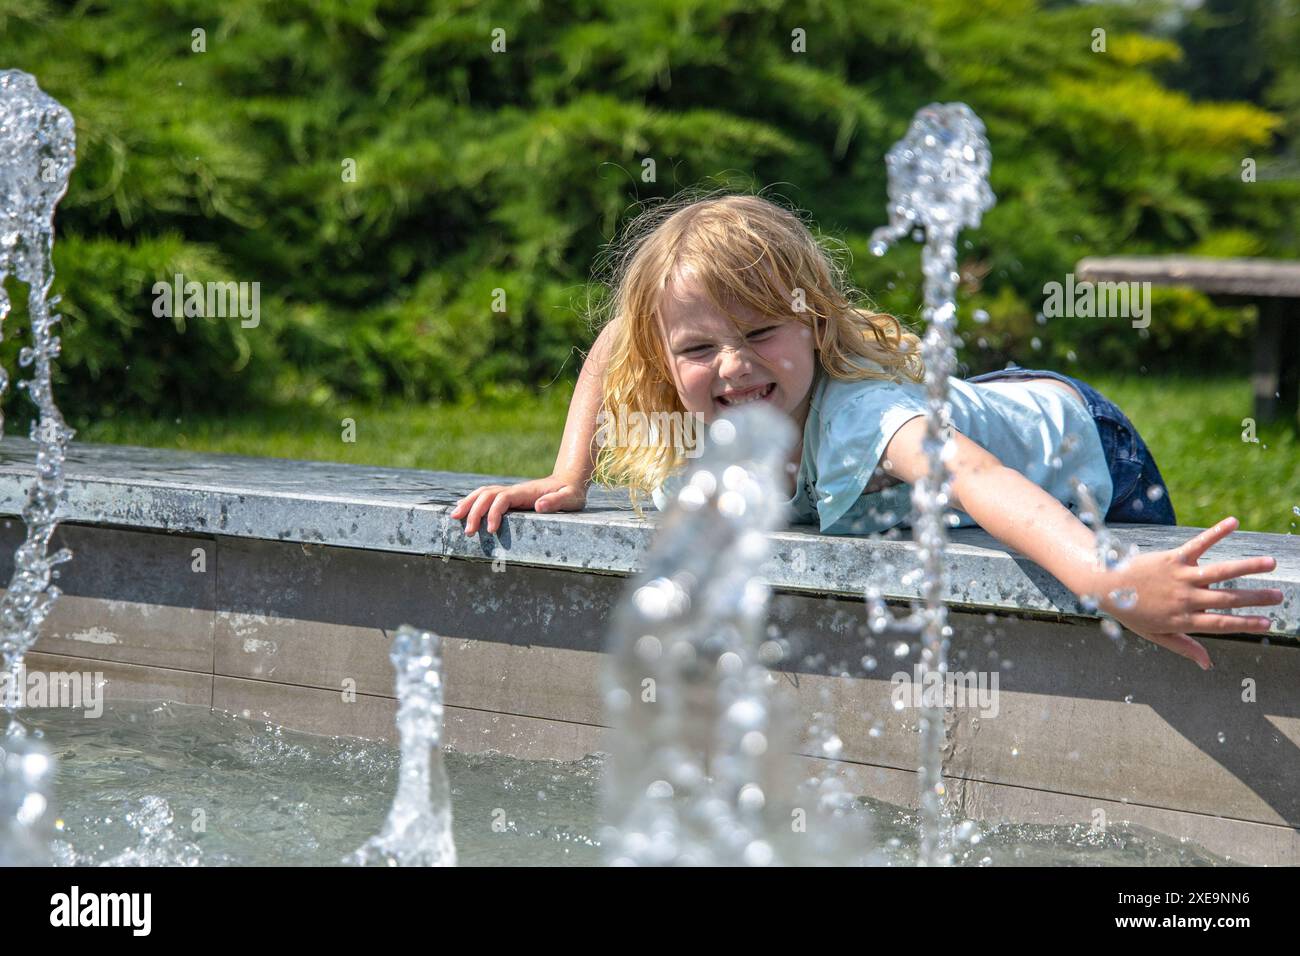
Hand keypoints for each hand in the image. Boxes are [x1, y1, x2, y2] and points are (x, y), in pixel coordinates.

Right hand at [450, 474, 587, 535]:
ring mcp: (510, 492)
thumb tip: (539, 506)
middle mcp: (514, 490)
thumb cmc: (571, 493)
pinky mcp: (509, 497)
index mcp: (526, 492)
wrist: (569, 482)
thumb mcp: (570, 498)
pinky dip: (472, 502)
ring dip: (468, 504)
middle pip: (487, 495)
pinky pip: (486, 497)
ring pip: (482, 494)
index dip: (494, 513)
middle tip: (468, 532)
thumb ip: (556, 501)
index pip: (502, 498)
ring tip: (454, 519)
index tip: (491, 531)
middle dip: (474, 511)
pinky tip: (463, 510)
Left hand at [1098, 517, 1282, 670]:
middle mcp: (1185, 599)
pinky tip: (1233, 522)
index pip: (1221, 624)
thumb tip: (1208, 664)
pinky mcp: (1173, 557)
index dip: (1245, 624)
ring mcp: (1180, 577)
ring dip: (1247, 566)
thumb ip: (1184, 647)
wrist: (1103, 585)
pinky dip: (1216, 532)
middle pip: (1227, 599)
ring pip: (1220, 572)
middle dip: (1255, 598)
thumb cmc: (1131, 612)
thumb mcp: (1155, 635)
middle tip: (1279, 596)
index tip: (1267, 624)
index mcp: (1183, 620)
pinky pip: (1198, 544)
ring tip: (1271, 563)